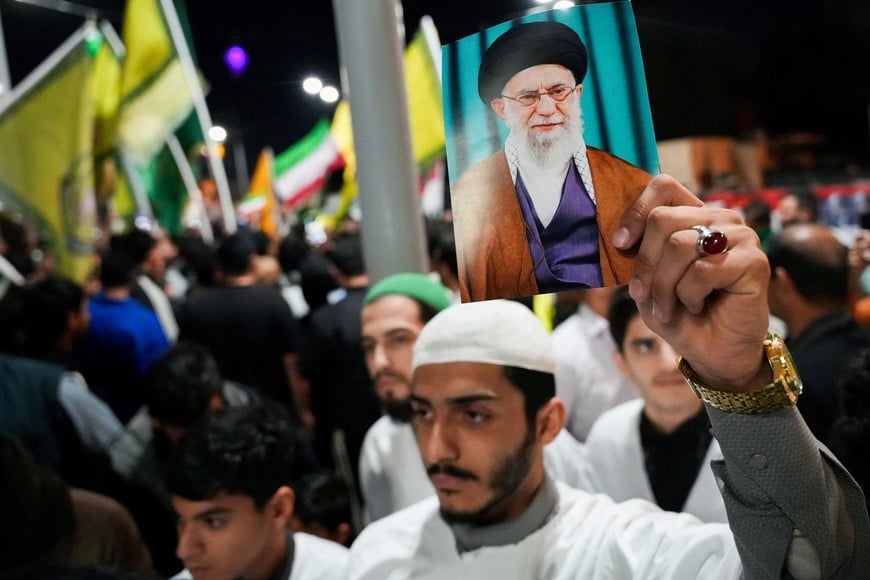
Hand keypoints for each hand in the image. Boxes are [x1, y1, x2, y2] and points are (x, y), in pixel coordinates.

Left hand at [613, 175, 771, 391]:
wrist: (714, 352)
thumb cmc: (680, 314)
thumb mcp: (647, 284)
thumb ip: (637, 257)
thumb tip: (620, 239)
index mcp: (694, 216)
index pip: (664, 187)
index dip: (636, 211)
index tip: (620, 243)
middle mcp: (720, 219)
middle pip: (663, 220)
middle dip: (645, 264)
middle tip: (642, 295)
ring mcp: (741, 237)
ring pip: (680, 246)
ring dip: (664, 286)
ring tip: (668, 307)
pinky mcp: (754, 261)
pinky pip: (702, 271)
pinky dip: (688, 295)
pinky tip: (696, 305)